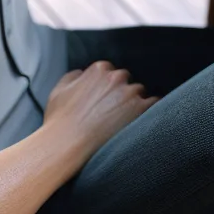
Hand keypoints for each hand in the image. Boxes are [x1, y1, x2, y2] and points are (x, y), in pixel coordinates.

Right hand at [41, 60, 155, 167]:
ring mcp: (130, 92)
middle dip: (121, 94)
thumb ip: (73, 77)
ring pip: (139, 92)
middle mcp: (116, 77)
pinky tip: (141, 120)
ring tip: (123, 120)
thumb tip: (82, 74)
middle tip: (113, 111)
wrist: (66, 143)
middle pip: (126, 81)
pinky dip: (149, 110)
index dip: (107, 87)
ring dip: (133, 103)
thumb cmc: (60, 120)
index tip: (104, 100)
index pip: (110, 73)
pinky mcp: (140, 108)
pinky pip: (154, 103)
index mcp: (99, 69)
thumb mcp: (59, 91)